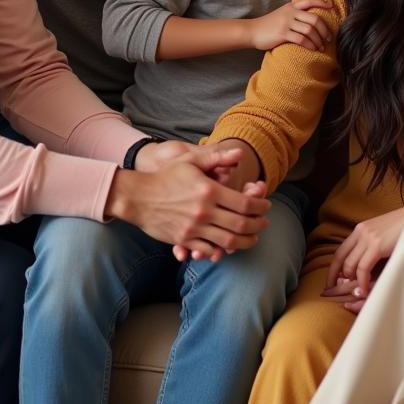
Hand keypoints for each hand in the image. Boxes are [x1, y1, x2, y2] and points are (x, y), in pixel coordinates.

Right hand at [105, 144, 269, 257]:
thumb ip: (217, 157)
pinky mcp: (184, 240)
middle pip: (241, 224)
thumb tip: (241, 153)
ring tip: (253, 238)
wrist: (137, 197)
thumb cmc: (166, 176)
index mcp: (209, 191)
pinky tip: (229, 246)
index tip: (266, 205)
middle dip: (258, 225)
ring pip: (228, 241)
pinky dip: (222, 250)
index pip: (244, 203)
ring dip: (245, 241)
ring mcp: (194, 228)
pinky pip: (208, 250)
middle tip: (265, 223)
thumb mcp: (191, 160)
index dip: (260, 206)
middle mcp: (204, 211)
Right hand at [249, 0, 332, 51]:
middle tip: (328, 38)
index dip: (322, 2)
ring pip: (309, 30)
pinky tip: (313, 49)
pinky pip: (301, 39)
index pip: (310, 1)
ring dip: (318, 40)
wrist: (252, 31)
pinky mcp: (282, 34)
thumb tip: (311, 21)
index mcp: (291, 6)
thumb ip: (294, 14)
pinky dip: (310, 45)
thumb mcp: (282, 14)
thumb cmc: (269, 25)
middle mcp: (290, 12)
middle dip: (324, 29)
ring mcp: (286, 23)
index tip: (331, 6)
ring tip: (321, 47)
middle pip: (314, 18)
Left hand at [321, 203, 403, 313]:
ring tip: (357, 294)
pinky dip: (362, 282)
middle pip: (341, 259)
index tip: (331, 283)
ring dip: (351, 282)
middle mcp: (361, 231)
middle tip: (341, 293)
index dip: (333, 269)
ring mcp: (368, 237)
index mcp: (361, 229)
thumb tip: (364, 268)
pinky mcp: (377, 244)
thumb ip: (373, 246)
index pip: (340, 251)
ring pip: (350, 265)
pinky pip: (362, 268)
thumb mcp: (384, 234)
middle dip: (338, 278)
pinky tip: (365, 290)